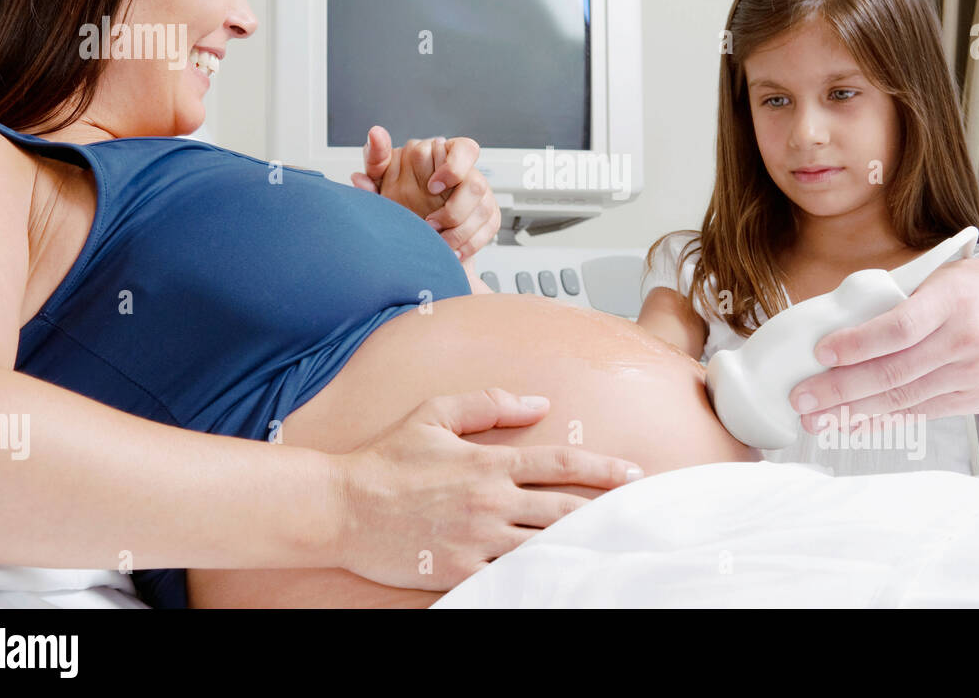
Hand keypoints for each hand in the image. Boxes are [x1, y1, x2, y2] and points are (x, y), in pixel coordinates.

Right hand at [330, 389, 642, 589]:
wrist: (341, 507)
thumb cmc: (386, 459)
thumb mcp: (435, 414)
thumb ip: (489, 404)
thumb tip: (538, 403)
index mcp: (488, 462)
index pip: (559, 462)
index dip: (602, 467)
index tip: (632, 472)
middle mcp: (489, 501)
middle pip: (564, 508)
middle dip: (606, 509)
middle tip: (637, 512)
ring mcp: (476, 540)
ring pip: (543, 544)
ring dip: (579, 543)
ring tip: (611, 544)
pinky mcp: (459, 571)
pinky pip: (510, 576)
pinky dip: (537, 574)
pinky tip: (561, 574)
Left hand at [351, 126, 500, 260]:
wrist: (408, 229)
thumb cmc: (396, 195)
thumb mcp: (381, 176)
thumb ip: (377, 157)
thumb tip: (376, 134)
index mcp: (445, 155)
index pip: (466, 149)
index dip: (454, 167)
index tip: (432, 187)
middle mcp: (467, 173)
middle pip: (476, 185)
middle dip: (453, 211)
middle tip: (430, 223)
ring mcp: (481, 195)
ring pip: (483, 210)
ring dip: (459, 232)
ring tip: (438, 241)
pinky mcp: (488, 216)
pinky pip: (488, 230)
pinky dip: (469, 244)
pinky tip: (451, 249)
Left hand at [789, 257, 978, 430]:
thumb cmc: (970, 290)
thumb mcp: (935, 279)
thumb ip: (892, 301)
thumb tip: (833, 326)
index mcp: (952, 301)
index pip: (899, 328)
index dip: (857, 344)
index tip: (821, 353)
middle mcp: (966, 342)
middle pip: (895, 372)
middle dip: (840, 390)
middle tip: (801, 399)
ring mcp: (972, 376)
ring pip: (903, 400)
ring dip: (852, 413)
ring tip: (815, 419)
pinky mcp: (973, 401)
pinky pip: (918, 414)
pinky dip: (880, 420)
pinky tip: (850, 424)